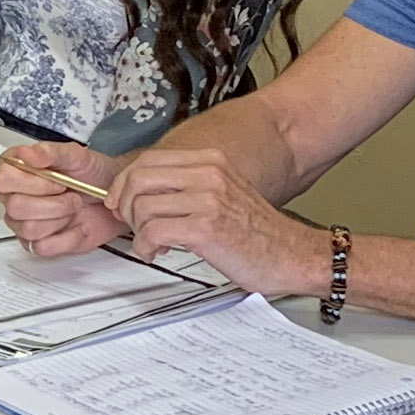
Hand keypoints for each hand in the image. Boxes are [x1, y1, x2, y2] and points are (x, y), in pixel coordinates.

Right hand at [0, 143, 127, 258]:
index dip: (32, 183)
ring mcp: (24, 223)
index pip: (4, 180)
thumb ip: (50, 151)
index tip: (56, 180)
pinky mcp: (39, 244)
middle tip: (70, 195)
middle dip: (53, 202)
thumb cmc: (92, 175)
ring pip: (28, 229)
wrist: (112, 198)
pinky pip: (43, 247)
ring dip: (60, 217)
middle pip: (15, 207)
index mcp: (17, 172)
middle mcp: (16, 198)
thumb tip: (27, 153)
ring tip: (73, 208)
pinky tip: (76, 225)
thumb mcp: (76, 156)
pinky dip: (68, 237)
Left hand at [111, 149, 328, 295]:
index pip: (148, 159)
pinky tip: (157, 252)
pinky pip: (153, 232)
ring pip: (142, 206)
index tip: (122, 201)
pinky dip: (145, 247)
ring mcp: (207, 200)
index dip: (125, 183)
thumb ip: (187, 184)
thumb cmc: (257, 231)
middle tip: (134, 224)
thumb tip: (142, 189)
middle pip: (138, 178)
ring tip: (152, 242)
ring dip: (138, 231)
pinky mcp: (205, 228)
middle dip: (126, 205)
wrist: (291, 254)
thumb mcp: (223, 192)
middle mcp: (209, 174)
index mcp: (211, 161)